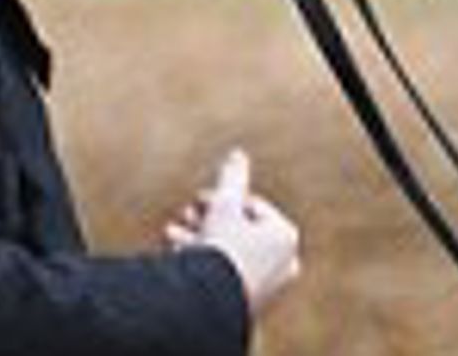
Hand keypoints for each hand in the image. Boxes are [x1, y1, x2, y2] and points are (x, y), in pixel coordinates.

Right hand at [165, 148, 300, 315]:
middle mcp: (282, 262)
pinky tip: (178, 256)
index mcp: (285, 236)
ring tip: (172, 233)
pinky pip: (225, 275)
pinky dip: (204, 263)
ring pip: (230, 254)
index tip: (197, 198)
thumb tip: (237, 154)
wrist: (209, 303)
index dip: (221, 198)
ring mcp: (266, 286)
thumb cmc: (222, 251)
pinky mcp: (245, 304)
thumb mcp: (224, 205)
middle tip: (185, 214)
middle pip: (240, 231)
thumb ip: (232, 178)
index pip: (252, 206)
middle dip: (207, 219)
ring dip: (200, 239)